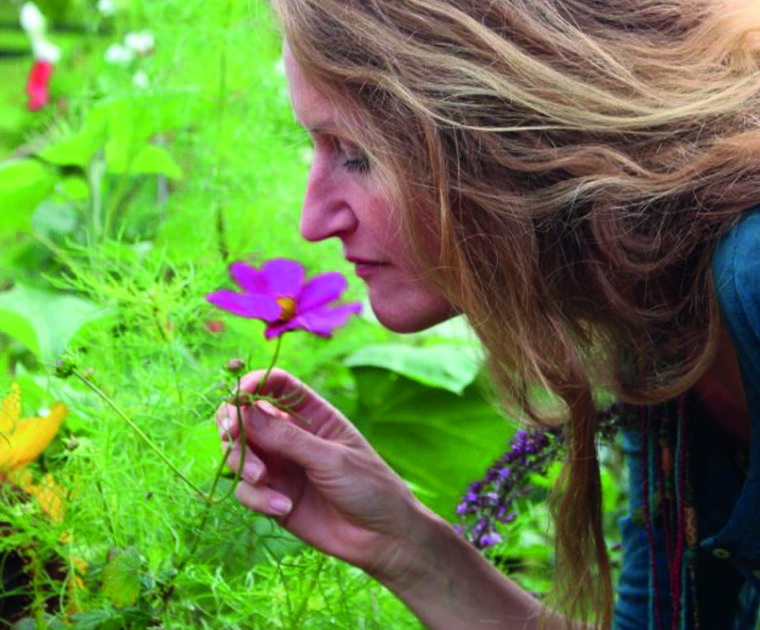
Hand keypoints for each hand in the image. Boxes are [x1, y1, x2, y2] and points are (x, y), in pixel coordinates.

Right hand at [216, 368, 431, 580]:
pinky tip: (283, 508)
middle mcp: (290, 436)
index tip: (238, 396)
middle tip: (232, 435)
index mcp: (312, 415)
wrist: (382, 537)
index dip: (253, 383)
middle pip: (246, 416)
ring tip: (263, 479)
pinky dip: (256, 497)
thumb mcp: (330, 458)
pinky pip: (246, 490)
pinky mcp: (272, 496)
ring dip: (243, 463)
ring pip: (238, 453)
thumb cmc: (368, 486)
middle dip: (233, 423)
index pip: (276, 385)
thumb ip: (287, 438)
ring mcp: (280, 466)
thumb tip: (244, 412)